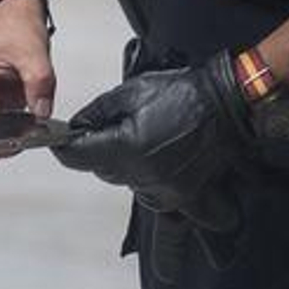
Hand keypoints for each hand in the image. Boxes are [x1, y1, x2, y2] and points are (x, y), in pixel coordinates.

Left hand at [53, 52, 256, 220]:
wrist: (227, 107)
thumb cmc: (185, 94)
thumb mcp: (132, 92)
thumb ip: (98, 113)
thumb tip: (78, 127)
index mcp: (126, 148)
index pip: (77, 158)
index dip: (66, 147)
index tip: (62, 141)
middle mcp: (142, 175)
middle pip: (100, 169)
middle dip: (99, 150)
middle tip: (113, 127)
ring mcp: (161, 189)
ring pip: (123, 179)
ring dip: (123, 162)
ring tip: (144, 136)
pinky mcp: (178, 195)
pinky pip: (147, 190)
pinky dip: (145, 175)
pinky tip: (155, 156)